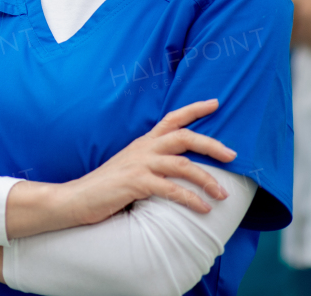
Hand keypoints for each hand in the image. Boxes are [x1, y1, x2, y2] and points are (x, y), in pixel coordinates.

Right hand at [53, 99, 236, 227]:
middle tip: (233, 155)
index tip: (215, 102)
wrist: (77, 198)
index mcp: (143, 143)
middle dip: (211, 144)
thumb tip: (177, 168)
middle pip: (184, 137)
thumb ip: (151, 163)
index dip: (194, 109)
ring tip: (223, 194)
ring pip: (182, 164)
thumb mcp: (131, 167)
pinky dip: (191, 199)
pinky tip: (203, 208)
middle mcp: (143, 149)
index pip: (172, 119)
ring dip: (207, 179)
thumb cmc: (106, 186)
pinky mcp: (135, 183)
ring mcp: (139, 164)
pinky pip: (171, 189)